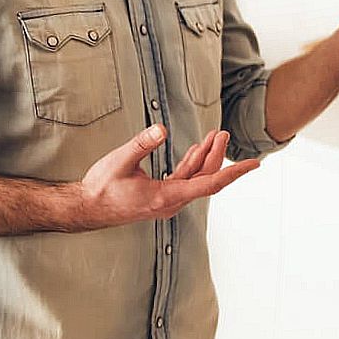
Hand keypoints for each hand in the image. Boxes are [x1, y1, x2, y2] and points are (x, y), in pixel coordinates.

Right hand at [78, 125, 258, 228]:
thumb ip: (141, 144)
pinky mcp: (160, 197)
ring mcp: (166, 201)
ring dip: (206, 158)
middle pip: (205, 179)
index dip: (233, 173)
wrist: (85, 209)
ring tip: (215, 135)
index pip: (209, 184)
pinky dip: (193, 164)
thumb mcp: (119, 162)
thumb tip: (161, 129)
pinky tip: (196, 149)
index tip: (253, 164)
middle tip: (223, 133)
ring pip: (196, 179)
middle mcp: (171, 203)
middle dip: (218, 155)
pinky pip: (184, 180)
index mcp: (165, 197)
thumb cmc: (100, 189)